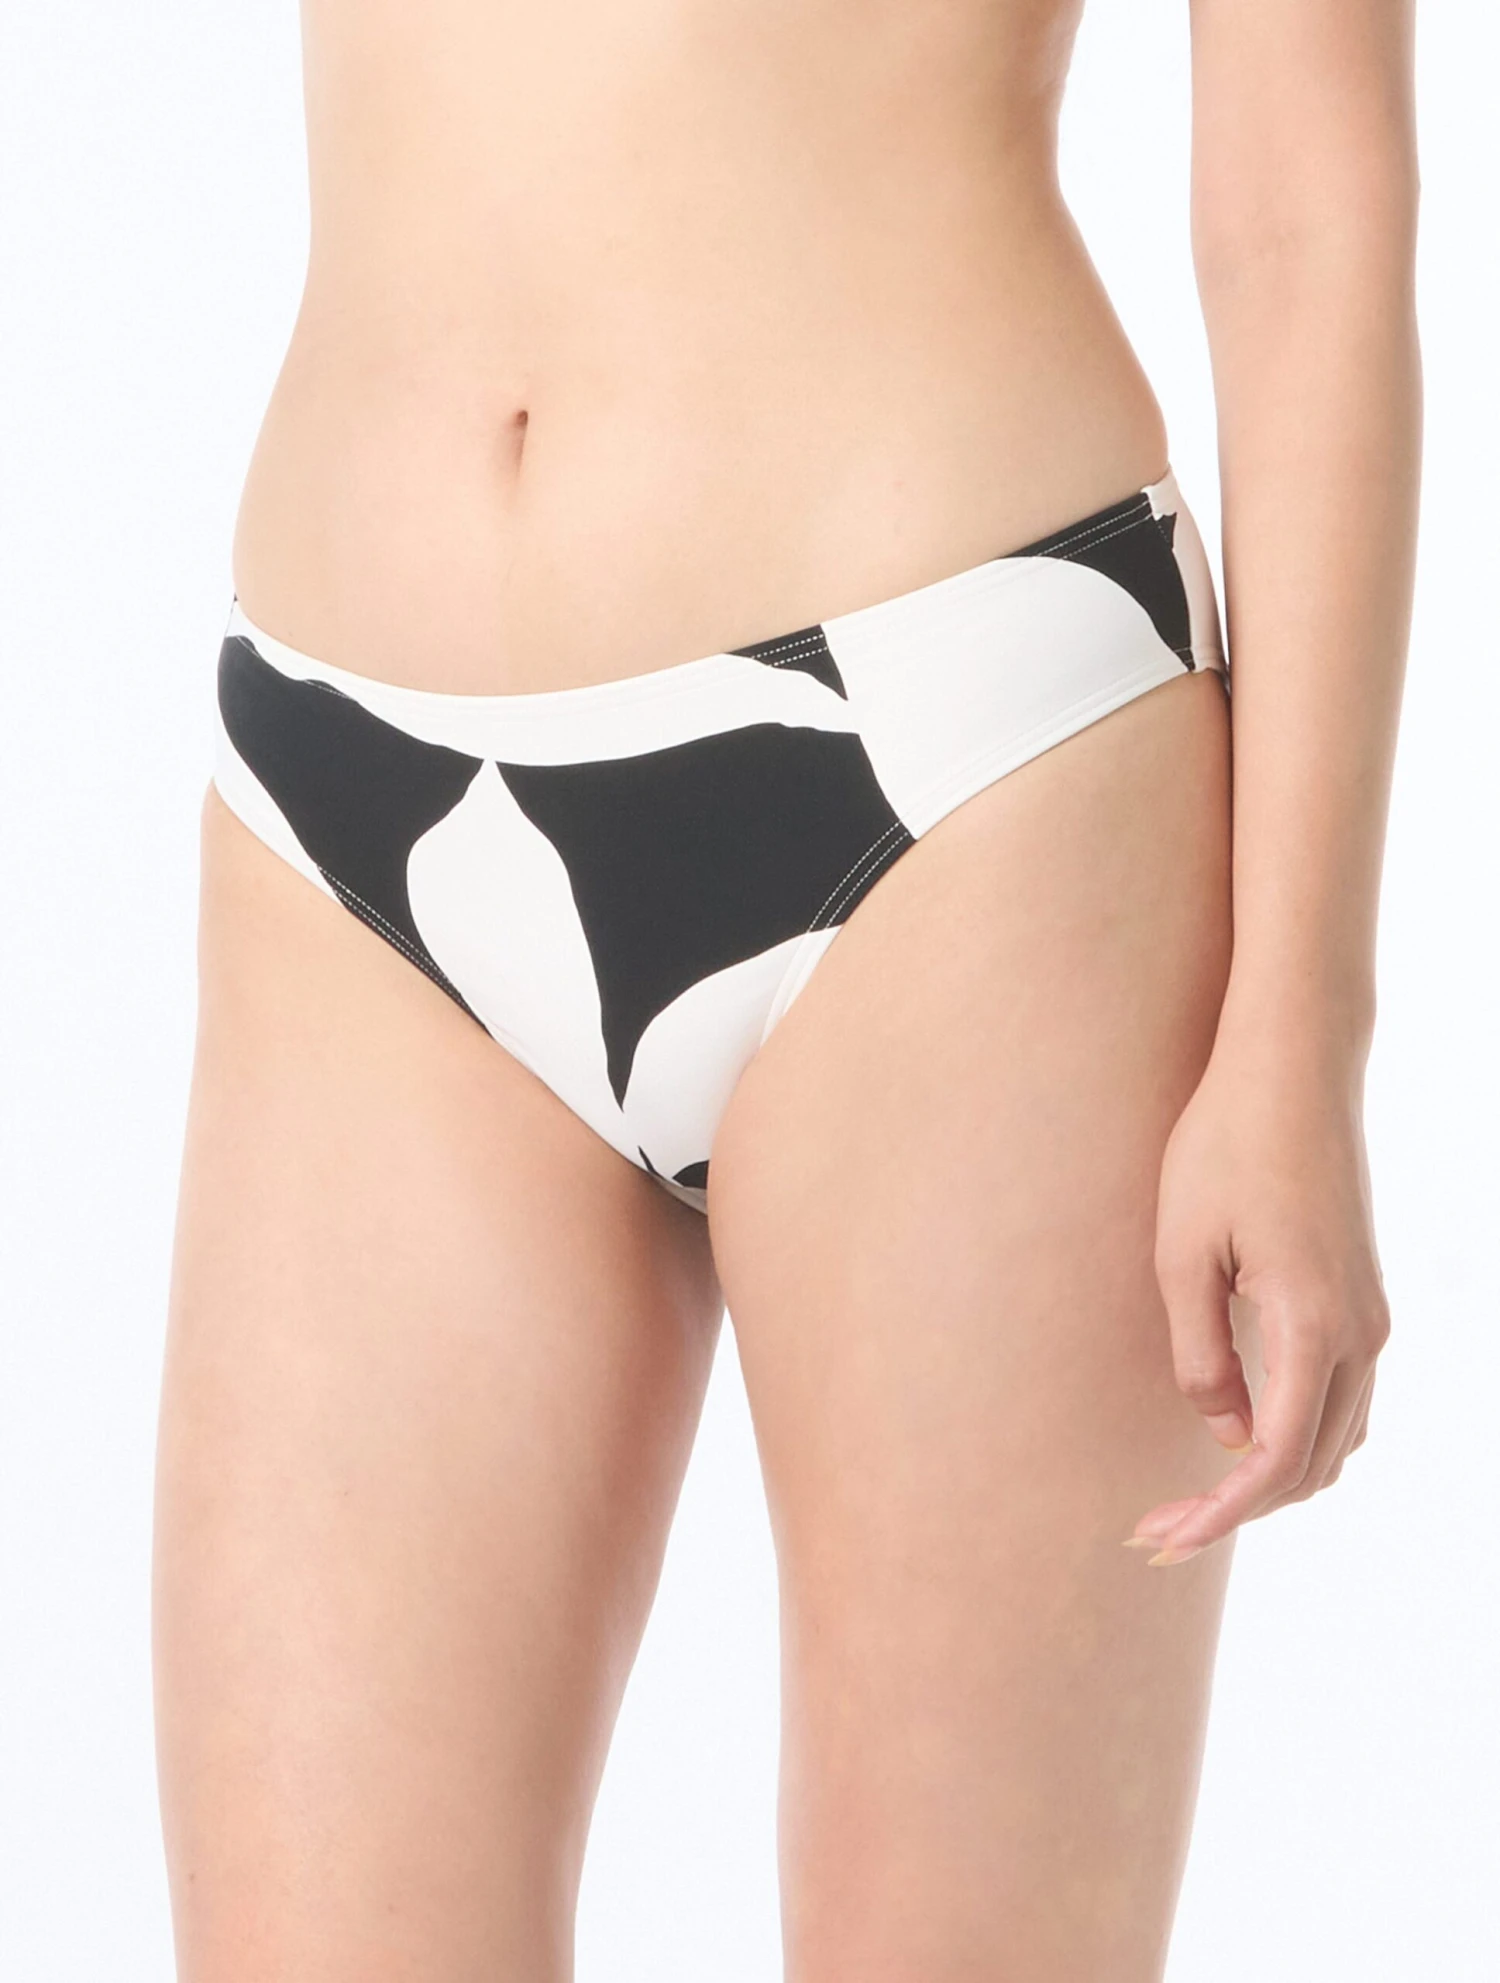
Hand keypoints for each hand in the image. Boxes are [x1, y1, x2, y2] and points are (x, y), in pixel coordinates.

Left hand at [1129, 1046, 1389, 1564]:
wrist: (1292, 1071)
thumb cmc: (1224, 1147)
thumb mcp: (1182, 1254)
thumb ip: (1201, 1355)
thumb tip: (1225, 1434)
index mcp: (1314, 1328)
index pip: (1275, 1462)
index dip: (1220, 1515)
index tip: (1163, 1539)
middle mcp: (1361, 1335)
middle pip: (1311, 1467)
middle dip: (1237, 1511)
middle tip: (1158, 1531)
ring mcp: (1372, 1319)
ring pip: (1335, 1440)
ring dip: (1270, 1481)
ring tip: (1189, 1498)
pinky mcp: (1363, 1299)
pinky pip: (1342, 1400)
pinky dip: (1298, 1439)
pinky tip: (1240, 1440)